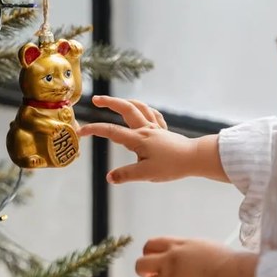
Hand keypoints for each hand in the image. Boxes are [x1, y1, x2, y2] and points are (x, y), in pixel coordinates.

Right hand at [78, 95, 198, 183]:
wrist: (195, 158)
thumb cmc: (172, 165)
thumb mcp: (146, 174)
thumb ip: (126, 175)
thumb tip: (109, 177)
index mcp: (138, 139)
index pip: (111, 131)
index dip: (94, 129)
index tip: (81, 131)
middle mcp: (145, 129)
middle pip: (125, 109)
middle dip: (109, 102)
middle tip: (95, 99)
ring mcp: (156, 128)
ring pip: (139, 107)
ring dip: (125, 102)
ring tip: (115, 101)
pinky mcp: (164, 130)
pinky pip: (153, 114)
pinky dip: (144, 109)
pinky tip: (142, 111)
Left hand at [135, 237, 262, 276]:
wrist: (229, 276)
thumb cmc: (225, 260)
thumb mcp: (203, 246)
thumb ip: (188, 250)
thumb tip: (186, 258)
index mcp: (176, 246)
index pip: (150, 245)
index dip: (149, 254)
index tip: (155, 260)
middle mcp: (169, 261)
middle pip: (141, 265)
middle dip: (145, 273)